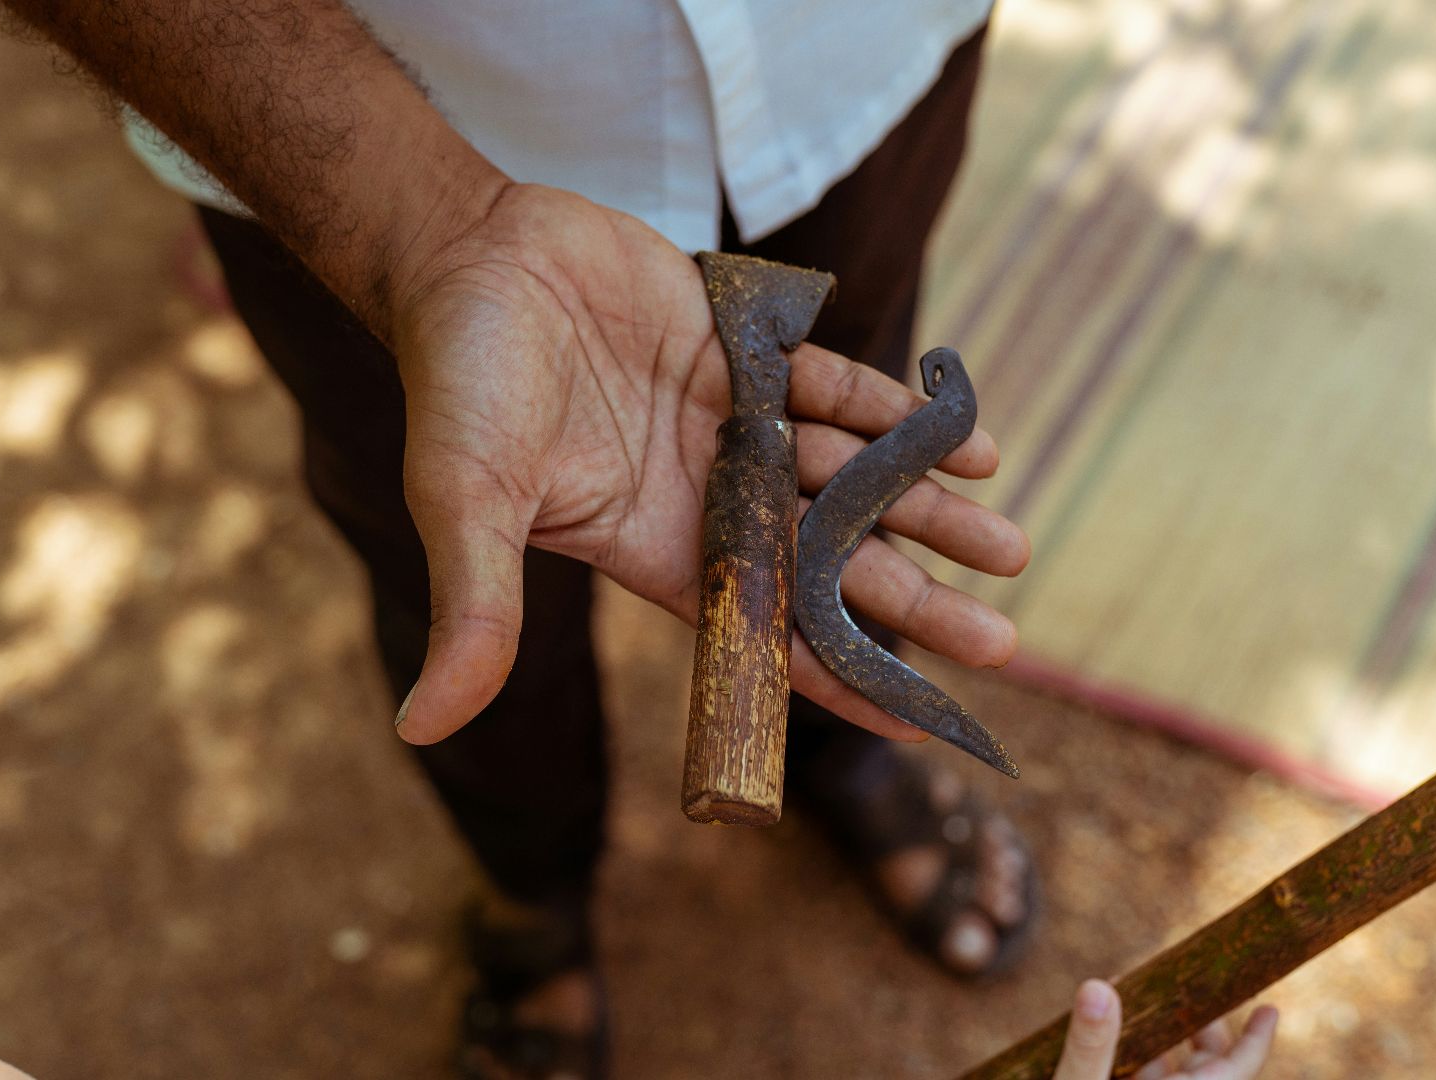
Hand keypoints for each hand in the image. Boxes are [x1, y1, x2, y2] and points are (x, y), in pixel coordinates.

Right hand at [389, 183, 1029, 742]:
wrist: (470, 254)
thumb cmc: (459, 383)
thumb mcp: (464, 502)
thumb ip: (475, 611)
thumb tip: (424, 731)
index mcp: (652, 549)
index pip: (762, 633)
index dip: (839, 681)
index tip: (917, 723)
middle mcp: (705, 498)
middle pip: (827, 566)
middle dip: (913, 605)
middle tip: (1002, 645)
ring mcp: (732, 426)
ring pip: (848, 480)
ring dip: (926, 511)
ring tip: (1011, 550)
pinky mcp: (748, 353)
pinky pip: (841, 392)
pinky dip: (901, 417)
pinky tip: (967, 445)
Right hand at [1053, 980, 1277, 1079]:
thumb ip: (1090, 1047)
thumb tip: (1100, 986)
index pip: (1235, 1072)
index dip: (1256, 1041)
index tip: (1271, 1009)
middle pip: (1205, 1069)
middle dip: (1199, 1028)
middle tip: (1185, 989)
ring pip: (1170, 1076)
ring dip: (1159, 1038)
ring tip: (1136, 1001)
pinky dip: (1133, 1059)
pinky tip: (1109, 1035)